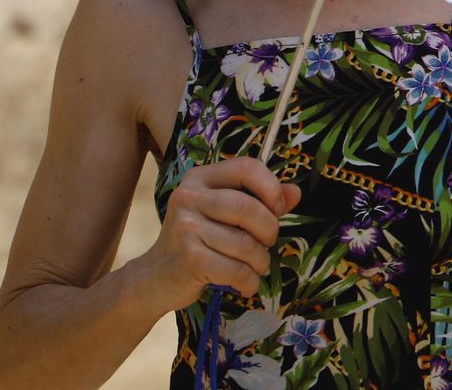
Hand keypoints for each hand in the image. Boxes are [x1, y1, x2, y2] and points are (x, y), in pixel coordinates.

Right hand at [133, 156, 301, 312]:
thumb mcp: (227, 214)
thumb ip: (262, 201)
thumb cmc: (199, 240)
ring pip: (246, 244)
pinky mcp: (188, 258)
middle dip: (269, 231)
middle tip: (266, 244)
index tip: (277, 209)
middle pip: (249, 208)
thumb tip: (295, 193)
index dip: (272, 188)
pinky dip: (249, 281)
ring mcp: (185, 227)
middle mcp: (189, 196)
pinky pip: (236, 270)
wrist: (156, 277)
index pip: (248, 168)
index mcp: (200, 178)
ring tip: (255, 267)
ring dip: (260, 262)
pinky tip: (246, 284)